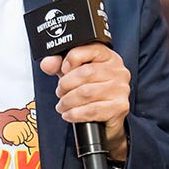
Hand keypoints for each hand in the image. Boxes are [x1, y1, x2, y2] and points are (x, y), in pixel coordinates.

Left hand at [40, 44, 129, 161]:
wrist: (107, 118)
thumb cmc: (92, 92)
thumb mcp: (74, 74)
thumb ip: (59, 66)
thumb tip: (47, 63)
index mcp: (109, 57)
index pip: (89, 50)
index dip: (71, 59)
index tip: (63, 69)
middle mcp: (118, 71)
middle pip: (86, 73)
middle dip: (66, 85)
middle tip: (60, 92)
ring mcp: (121, 89)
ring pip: (86, 93)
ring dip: (68, 101)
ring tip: (62, 105)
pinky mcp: (120, 107)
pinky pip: (92, 110)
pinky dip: (75, 114)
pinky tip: (69, 114)